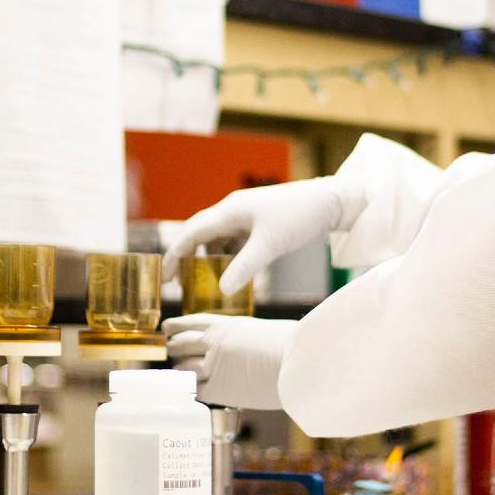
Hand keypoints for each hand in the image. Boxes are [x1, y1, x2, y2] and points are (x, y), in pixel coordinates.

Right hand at [164, 178, 364, 294]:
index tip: (164, 278)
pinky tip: (235, 275)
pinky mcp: (259, 223)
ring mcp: (246, 216)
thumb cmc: (299, 217)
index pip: (191, 233)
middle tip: (177, 283)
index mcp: (230, 211)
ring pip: (218, 240)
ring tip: (206, 283)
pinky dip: (230, 258)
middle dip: (187, 258)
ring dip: (210, 260)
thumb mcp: (270, 246)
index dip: (175, 256)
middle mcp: (233, 211)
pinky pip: (235, 242)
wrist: (330, 202)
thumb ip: (244, 269)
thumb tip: (221, 291)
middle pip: (200, 235)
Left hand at [164, 314, 295, 409]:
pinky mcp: (219, 389)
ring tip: (180, 375)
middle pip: (180, 345)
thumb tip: (238, 346)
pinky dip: (190, 392)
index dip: (176, 326)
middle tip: (172, 353)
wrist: (298, 363)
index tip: (167, 329)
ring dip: (180, 372)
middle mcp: (214, 343)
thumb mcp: (259, 331)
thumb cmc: (291, 345)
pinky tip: (189, 393)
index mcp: (225, 325)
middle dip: (174, 350)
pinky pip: (195, 391)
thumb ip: (240, 336)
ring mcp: (213, 367)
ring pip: (183, 370)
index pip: (191, 323)